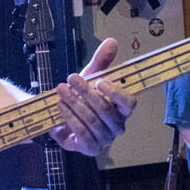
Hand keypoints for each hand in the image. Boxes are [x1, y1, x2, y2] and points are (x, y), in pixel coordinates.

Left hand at [49, 38, 134, 156]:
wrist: (62, 116)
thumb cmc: (82, 98)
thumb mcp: (91, 76)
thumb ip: (102, 61)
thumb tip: (111, 42)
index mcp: (122, 109)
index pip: (129, 103)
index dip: (116, 93)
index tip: (99, 81)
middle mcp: (117, 126)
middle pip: (106, 110)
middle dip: (86, 93)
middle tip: (71, 79)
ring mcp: (105, 139)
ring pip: (92, 121)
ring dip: (74, 104)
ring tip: (61, 91)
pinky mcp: (91, 148)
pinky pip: (83, 134)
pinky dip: (70, 118)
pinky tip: (61, 106)